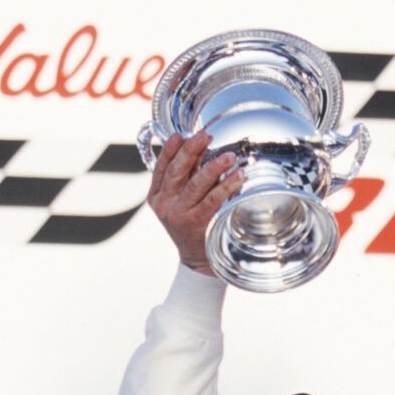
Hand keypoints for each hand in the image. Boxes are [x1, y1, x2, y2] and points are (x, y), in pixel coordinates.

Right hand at [146, 131, 241, 276]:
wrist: (197, 259)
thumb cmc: (192, 225)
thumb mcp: (182, 200)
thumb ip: (187, 177)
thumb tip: (200, 146)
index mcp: (156, 196)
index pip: (161, 167)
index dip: (170, 149)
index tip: (181, 134)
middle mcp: (164, 204)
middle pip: (177, 171)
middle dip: (191, 150)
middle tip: (206, 136)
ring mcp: (179, 214)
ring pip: (195, 184)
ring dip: (213, 167)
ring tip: (229, 157)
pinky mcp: (195, 223)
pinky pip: (212, 199)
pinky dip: (226, 185)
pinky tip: (237, 176)